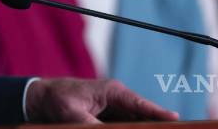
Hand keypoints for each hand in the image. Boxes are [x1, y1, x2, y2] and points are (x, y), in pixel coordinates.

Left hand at [24, 77, 179, 123]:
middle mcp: (117, 99)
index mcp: (112, 91)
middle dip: (155, 124)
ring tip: (161, 127)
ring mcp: (114, 110)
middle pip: (143, 116)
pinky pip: (125, 126)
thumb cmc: (57, 100)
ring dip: (143, 127)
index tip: (176, 119)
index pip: (141, 105)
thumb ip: (92, 125)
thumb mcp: (73, 115)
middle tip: (173, 128)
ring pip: (136, 123)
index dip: (159, 113)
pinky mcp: (108, 119)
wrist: (41, 99)